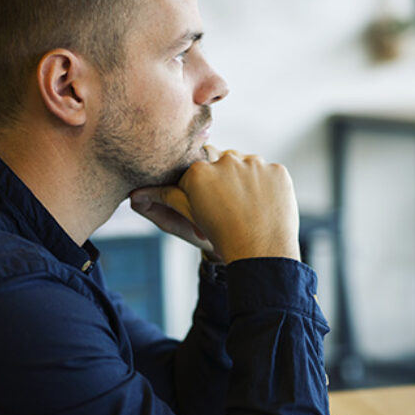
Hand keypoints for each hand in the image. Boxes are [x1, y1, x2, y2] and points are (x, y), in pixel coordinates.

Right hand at [129, 146, 300, 262]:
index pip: (197, 166)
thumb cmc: (220, 235)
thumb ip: (166, 198)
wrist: (260, 253)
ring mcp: (256, 164)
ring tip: (246, 206)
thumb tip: (136, 195)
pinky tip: (264, 204)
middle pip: (222, 161)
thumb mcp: (190, 215)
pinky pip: (269, 172)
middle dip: (223, 178)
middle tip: (229, 205)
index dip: (202, 185)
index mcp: (199, 170)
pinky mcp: (278, 171)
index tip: (210, 202)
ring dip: (245, 179)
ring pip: (246, 164)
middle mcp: (226, 160)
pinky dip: (267, 185)